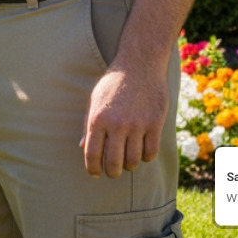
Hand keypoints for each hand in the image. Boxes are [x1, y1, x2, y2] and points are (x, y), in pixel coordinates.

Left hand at [80, 62, 168, 177]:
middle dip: (112, 172)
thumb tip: (82, 147)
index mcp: (97, 118)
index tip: (94, 173)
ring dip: (129, 166)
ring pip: (133, 161)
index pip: (92, 154)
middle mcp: (116, 124)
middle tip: (113, 172)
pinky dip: (146, 157)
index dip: (92, 168)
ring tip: (127, 162)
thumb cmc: (114, 83)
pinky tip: (142, 152)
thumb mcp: (95, 100)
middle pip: (113, 163)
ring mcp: (137, 125)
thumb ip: (88, 125)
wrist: (139, 64)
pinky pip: (150, 153)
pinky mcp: (155, 123)